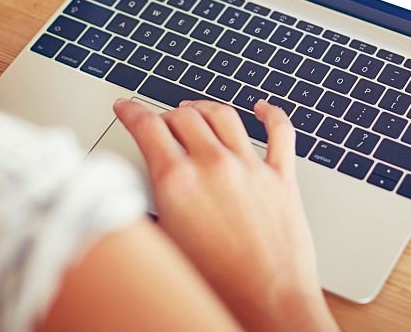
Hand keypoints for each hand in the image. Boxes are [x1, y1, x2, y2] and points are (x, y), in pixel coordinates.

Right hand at [114, 98, 336, 331]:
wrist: (268, 305)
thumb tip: (138, 187)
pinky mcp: (283, 177)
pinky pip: (280, 131)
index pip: (148, 127)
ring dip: (206, 108)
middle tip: (161, 120)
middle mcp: (214, 166)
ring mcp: (251, 168)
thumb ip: (152, 204)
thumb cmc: (215, 288)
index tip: (127, 106)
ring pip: (225, 115)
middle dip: (167, 114)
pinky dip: (270, 113)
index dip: (132, 111)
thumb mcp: (164, 244)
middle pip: (184, 116)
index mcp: (177, 182)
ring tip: (197, 110)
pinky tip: (261, 109)